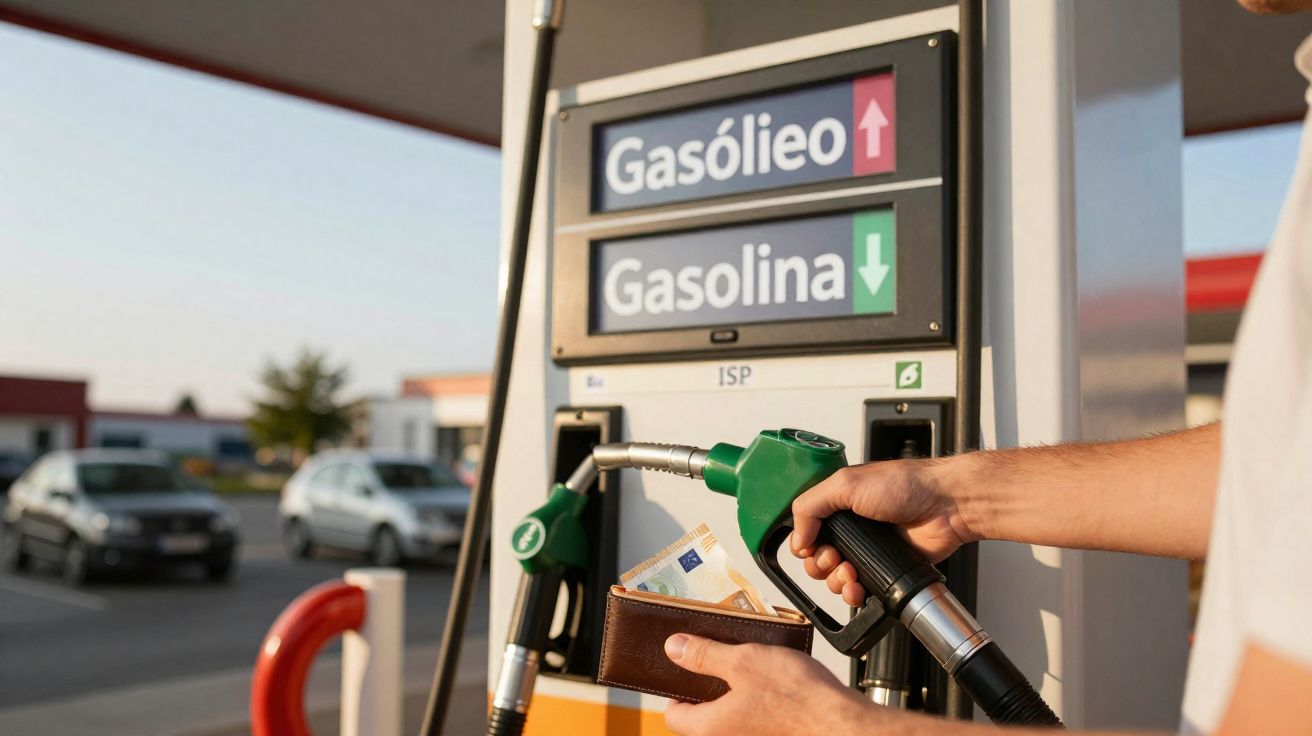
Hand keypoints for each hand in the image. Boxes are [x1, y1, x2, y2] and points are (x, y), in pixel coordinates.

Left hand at [662, 634, 896, 735]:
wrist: (842, 723)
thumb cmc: (797, 698)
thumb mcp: (742, 662)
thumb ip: (703, 656)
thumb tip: (673, 649)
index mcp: (710, 727)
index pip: (673, 713)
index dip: (676, 687)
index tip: (687, 664)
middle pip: (703, 712)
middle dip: (711, 683)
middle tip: (723, 657)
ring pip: (732, 712)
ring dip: (738, 688)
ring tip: (753, 663)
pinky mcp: (775, 733)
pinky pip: (755, 715)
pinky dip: (759, 697)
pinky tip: (775, 679)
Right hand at [789, 459, 979, 605]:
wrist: (945, 506)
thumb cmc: (905, 485)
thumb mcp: (846, 484)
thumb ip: (811, 505)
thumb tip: (796, 538)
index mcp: (838, 504)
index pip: (806, 530)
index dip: (804, 543)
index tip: (811, 547)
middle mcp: (851, 528)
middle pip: (817, 558)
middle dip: (820, 565)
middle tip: (835, 559)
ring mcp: (867, 550)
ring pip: (835, 577)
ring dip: (836, 581)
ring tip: (850, 573)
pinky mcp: (884, 569)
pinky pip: (859, 589)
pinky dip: (853, 593)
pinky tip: (858, 589)